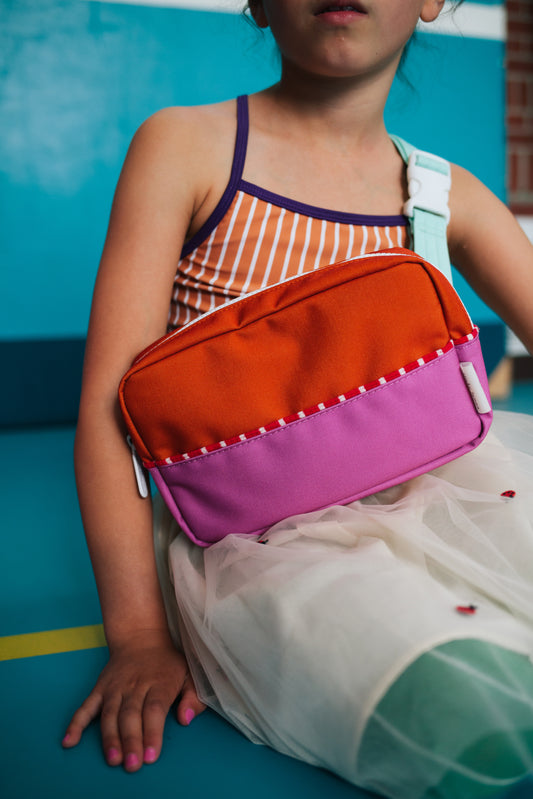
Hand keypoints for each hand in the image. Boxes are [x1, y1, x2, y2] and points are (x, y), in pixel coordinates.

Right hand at [62, 632, 205, 770]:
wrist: (141, 637)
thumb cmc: (168, 662)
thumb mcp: (189, 673)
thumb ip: (193, 697)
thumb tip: (185, 719)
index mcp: (159, 682)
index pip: (154, 709)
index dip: (152, 732)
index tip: (151, 755)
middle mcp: (135, 685)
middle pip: (131, 714)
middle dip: (131, 740)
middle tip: (132, 765)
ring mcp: (114, 687)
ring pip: (110, 714)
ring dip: (110, 738)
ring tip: (113, 759)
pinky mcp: (99, 689)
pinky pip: (85, 706)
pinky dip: (76, 723)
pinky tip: (69, 741)